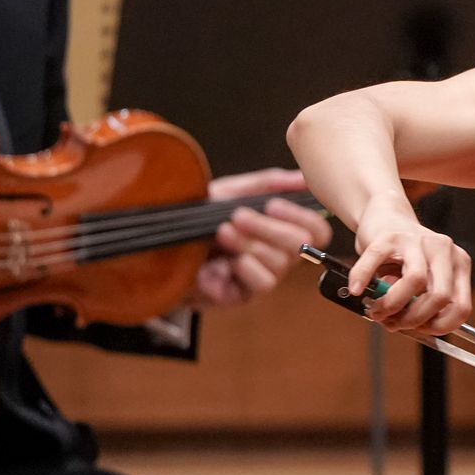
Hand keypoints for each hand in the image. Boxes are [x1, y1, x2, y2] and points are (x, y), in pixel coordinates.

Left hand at [190, 168, 333, 308]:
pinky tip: (225, 260)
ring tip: (222, 232)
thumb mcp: (229, 193)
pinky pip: (262, 283)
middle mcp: (277, 255)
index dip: (303, 217)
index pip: (316, 230)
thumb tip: (301, 178)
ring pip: (280, 263)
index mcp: (280, 231)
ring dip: (250, 243)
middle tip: (239, 216)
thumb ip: (267, 184)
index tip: (273, 205)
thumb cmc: (193, 221)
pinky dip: (246, 267)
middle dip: (270, 228)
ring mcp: (261, 275)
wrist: (158, 245)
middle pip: (302, 245)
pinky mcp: (243, 295)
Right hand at [344, 197, 473, 335]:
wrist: (386, 217)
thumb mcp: (420, 280)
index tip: (421, 332)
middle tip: (394, 324)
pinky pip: (376, 260)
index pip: (461, 306)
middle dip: (415, 319)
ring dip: (393, 305)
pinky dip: (363, 279)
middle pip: (441, 297)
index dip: (440, 327)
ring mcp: (417, 240)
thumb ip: (419, 303)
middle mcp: (443, 250)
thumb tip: (406, 329)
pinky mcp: (390, 235)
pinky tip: (356, 290)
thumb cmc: (403, 257)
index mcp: (458, 265)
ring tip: (377, 311)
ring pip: (416, 281)